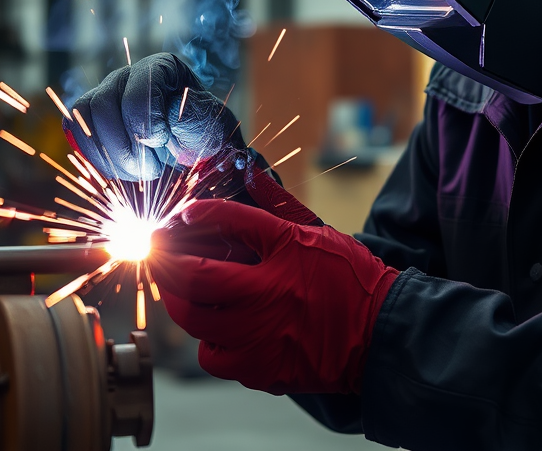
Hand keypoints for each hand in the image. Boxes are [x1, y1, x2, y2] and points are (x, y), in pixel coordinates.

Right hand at [65, 53, 239, 180]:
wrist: (192, 147)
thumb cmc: (202, 133)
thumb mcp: (210, 126)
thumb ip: (194, 119)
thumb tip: (172, 112)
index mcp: (161, 68)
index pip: (139, 90)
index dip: (146, 124)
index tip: (162, 143)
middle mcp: (128, 75)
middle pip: (103, 105)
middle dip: (123, 147)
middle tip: (150, 170)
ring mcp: (105, 92)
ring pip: (82, 117)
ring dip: (107, 154)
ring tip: (138, 172)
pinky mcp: (89, 116)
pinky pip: (73, 131)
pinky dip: (93, 156)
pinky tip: (120, 169)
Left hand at [148, 199, 398, 394]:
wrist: (381, 334)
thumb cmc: (351, 280)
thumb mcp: (318, 233)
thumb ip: (277, 205)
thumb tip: (247, 171)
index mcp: (288, 251)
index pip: (231, 219)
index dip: (198, 212)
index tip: (183, 215)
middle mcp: (271, 294)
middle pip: (195, 276)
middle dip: (166, 261)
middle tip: (160, 253)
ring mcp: (263, 336)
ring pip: (194, 320)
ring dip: (181, 300)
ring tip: (183, 290)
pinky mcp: (261, 369)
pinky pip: (213, 356)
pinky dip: (209, 341)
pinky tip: (221, 328)